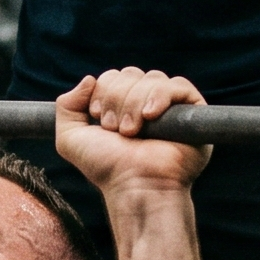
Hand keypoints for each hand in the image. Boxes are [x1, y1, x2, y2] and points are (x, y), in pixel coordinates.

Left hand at [52, 69, 210, 194]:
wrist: (135, 185)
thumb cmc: (107, 168)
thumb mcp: (70, 138)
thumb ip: (66, 105)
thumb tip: (89, 78)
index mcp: (122, 107)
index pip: (113, 76)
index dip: (104, 92)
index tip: (101, 121)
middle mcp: (146, 105)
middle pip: (131, 74)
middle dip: (117, 99)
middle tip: (117, 130)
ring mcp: (171, 108)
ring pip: (151, 78)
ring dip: (135, 103)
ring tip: (132, 131)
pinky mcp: (193, 112)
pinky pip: (178, 86)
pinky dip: (160, 96)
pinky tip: (151, 116)